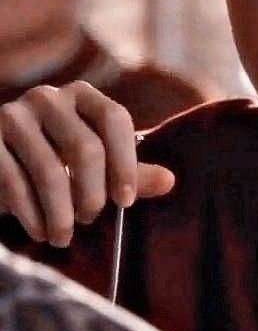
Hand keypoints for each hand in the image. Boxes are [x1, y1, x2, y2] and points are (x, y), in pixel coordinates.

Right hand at [0, 81, 174, 246]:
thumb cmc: (57, 159)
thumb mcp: (95, 161)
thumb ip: (130, 170)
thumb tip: (170, 181)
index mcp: (83, 94)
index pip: (115, 119)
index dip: (125, 162)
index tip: (127, 201)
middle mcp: (49, 97)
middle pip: (85, 148)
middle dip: (92, 194)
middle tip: (92, 219)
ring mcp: (13, 115)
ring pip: (49, 171)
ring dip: (61, 213)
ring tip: (64, 236)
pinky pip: (14, 183)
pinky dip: (32, 215)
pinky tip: (41, 232)